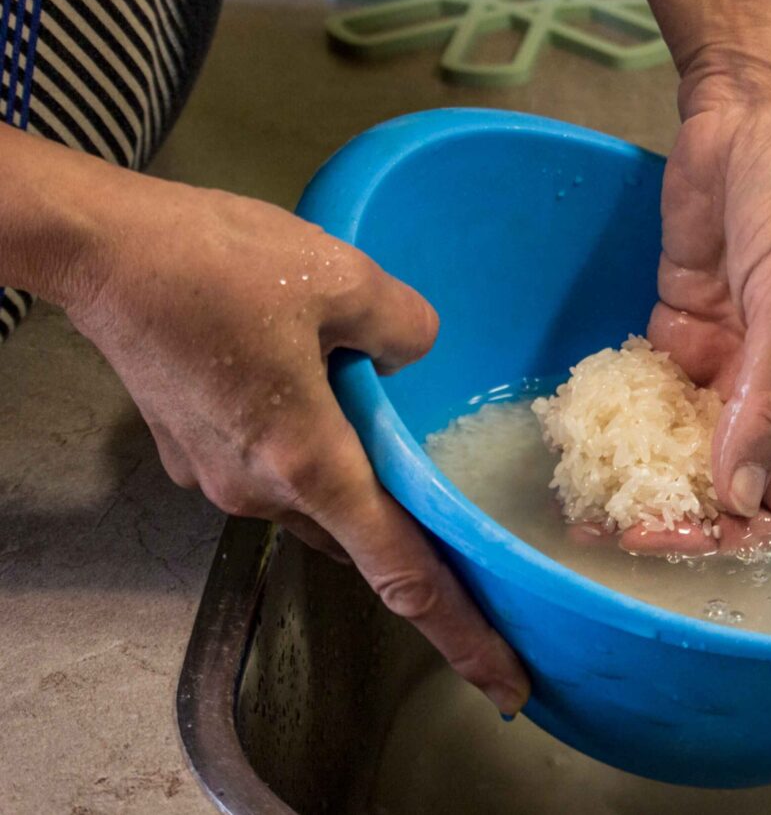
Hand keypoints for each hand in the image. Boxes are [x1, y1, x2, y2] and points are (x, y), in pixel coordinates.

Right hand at [60, 169, 529, 713]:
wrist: (101, 251)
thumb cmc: (220, 263)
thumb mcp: (343, 277)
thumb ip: (403, 329)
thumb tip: (407, 356)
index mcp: (307, 464)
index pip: (400, 571)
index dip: (460, 631)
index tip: (506, 683)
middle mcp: (260, 491)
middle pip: (358, 535)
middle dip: (408, 537)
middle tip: (469, 529)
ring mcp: (216, 477)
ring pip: (314, 500)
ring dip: (352, 478)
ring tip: (381, 421)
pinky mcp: (190, 450)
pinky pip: (270, 468)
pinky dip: (306, 448)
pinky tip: (313, 385)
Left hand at [622, 54, 770, 553]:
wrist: (764, 102)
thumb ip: (763, 402)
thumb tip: (735, 497)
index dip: (733, 532)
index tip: (667, 536)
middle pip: (727, 481)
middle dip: (674, 510)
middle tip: (606, 524)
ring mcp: (726, 358)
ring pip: (682, 443)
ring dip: (639, 471)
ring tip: (582, 493)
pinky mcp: (681, 324)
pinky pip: (649, 389)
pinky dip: (620, 415)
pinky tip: (583, 434)